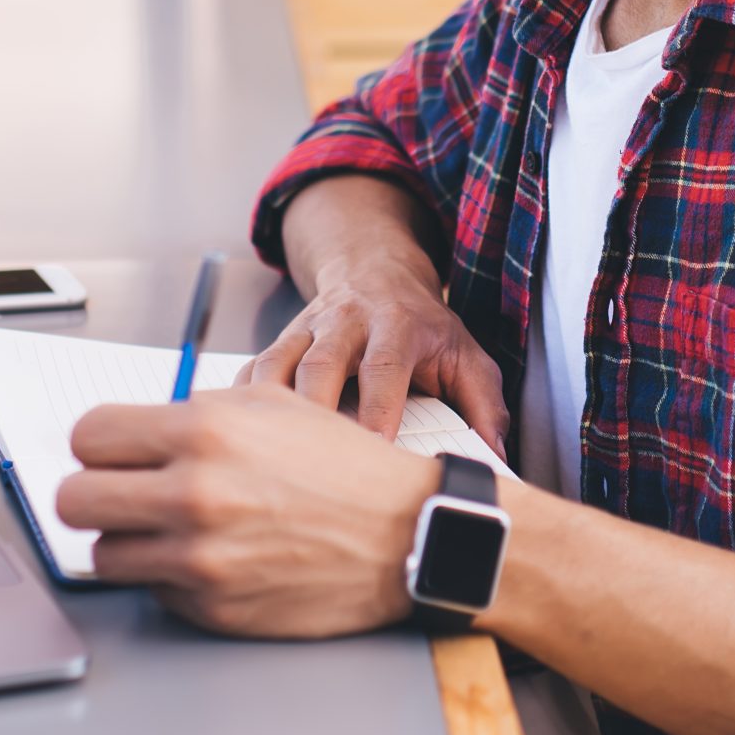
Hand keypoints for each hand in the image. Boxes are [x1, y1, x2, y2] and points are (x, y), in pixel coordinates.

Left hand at [54, 385, 438, 637]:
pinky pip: (156, 591)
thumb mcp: (273, 404)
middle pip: (73, 501)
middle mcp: (193, 494)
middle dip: (94, 495)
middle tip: (120, 496)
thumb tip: (130, 432)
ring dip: (130, 542)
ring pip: (105, 555)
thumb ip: (193, 411)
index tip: (112, 454)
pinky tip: (217, 558)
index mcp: (203, 431)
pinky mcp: (213, 609)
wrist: (408, 534)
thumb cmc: (343, 466)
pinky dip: (174, 577)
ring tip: (170, 530)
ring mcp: (200, 559)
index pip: (87, 436)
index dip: (98, 445)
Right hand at [240, 252, 508, 453]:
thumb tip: (495, 458)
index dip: (377, 408)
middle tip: (311, 463)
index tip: (375, 450)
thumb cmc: (424, 327)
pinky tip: (238, 438)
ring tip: (265, 456)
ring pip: (276, 366)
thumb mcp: (465, 354)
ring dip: (268, 410)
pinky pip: (250, 372)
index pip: (384, 366)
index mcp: (397, 325)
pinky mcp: (279, 342)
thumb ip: (484, 405)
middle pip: (320, 364)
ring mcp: (306, 330)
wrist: (375, 271)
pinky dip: (240, 403)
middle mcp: (346, 323)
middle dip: (314, 411)